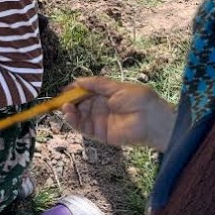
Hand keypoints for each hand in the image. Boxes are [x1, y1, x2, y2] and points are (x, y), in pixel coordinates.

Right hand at [61, 76, 175, 151]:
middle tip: (61, 99)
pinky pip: (82, 128)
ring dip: (69, 112)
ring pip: (78, 117)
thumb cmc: (139, 99)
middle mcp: (100, 108)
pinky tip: (69, 114)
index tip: (64, 89)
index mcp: (104, 95)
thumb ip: (97, 84)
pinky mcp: (99, 134)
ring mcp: (98, 121)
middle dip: (68, 101)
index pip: (84, 92)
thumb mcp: (117, 87)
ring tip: (65, 107)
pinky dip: (73, 122)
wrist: (152, 119)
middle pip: (78, 104)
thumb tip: (78, 80)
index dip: (73, 90)